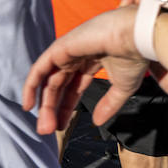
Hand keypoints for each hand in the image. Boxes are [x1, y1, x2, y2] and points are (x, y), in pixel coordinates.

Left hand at [21, 0, 167, 133]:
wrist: (138, 37)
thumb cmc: (135, 56)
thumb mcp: (123, 87)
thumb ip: (109, 104)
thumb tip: (96, 122)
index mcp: (94, 59)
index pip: (74, 86)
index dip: (67, 106)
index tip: (62, 126)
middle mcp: (78, 54)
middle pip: (59, 84)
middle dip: (53, 108)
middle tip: (49, 130)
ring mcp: (68, 49)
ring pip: (49, 79)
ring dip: (44, 103)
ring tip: (43, 127)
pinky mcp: (61, 47)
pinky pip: (40, 68)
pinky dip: (31, 85)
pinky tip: (29, 105)